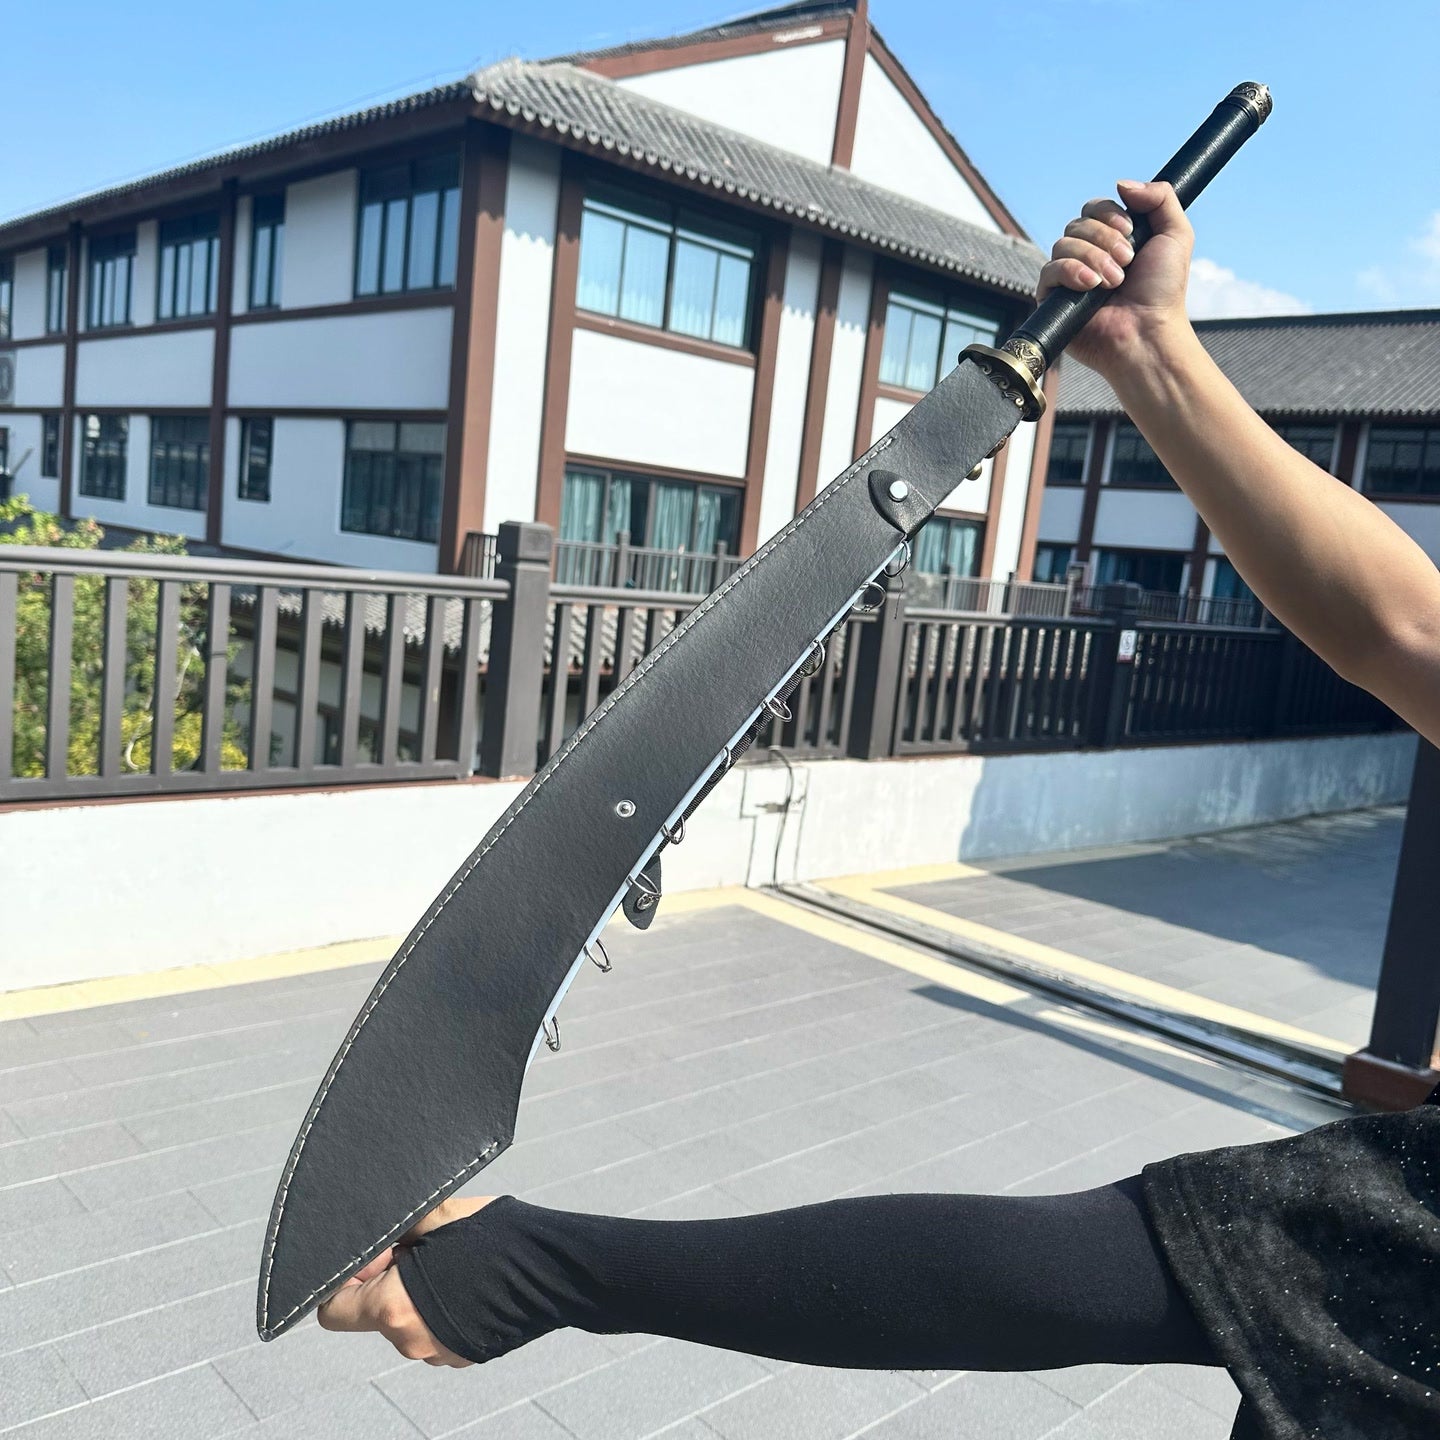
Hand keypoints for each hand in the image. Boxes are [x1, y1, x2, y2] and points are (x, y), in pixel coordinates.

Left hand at [316, 1194, 497, 1365]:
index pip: (334, 1310)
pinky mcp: (465, 1354)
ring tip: (450, 1258)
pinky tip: (468, 1278)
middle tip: (419, 1244)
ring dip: (416, 1291)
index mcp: (393, 1308)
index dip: (345, 1279)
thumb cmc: (497, 1239)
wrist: (555, 1269)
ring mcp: (439, 1353)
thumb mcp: (439, 1214)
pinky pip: (435, 1328)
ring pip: (407, 1320)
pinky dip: (441, 1305)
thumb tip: (376, 1228)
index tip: (375, 1253)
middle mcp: (410, 1341)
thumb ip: (398, 1225)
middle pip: (374, 1312)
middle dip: (388, 1277)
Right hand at [1035, 179, 1194, 379]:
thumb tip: (1121, 183)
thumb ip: (1161, 197)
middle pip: (1078, 224)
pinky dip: (1071, 272)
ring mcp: (1068, 278)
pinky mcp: (1053, 299)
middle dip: (1104, 240)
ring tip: (1113, 282)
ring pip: (1063, 243)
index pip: (1094, 208)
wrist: (1147, 333)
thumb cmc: (1163, 293)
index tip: (1131, 232)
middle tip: (1127, 263)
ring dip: (1093, 258)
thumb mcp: (1176, 234)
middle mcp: (1088, 256)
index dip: (1110, 215)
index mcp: (1112, 239)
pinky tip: (1091, 286)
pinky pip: (1049, 270)